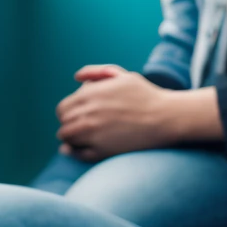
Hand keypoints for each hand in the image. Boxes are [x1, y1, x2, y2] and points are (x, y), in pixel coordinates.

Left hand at [56, 66, 172, 160]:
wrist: (164, 117)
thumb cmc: (145, 95)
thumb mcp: (122, 75)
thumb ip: (96, 72)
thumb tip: (76, 78)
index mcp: (89, 94)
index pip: (62, 108)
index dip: (69, 112)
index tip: (80, 115)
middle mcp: (87, 113)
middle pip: (63, 123)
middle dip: (70, 124)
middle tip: (84, 126)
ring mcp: (93, 133)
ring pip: (66, 139)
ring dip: (72, 138)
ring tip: (86, 137)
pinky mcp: (101, 151)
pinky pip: (78, 154)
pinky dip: (77, 152)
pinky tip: (85, 148)